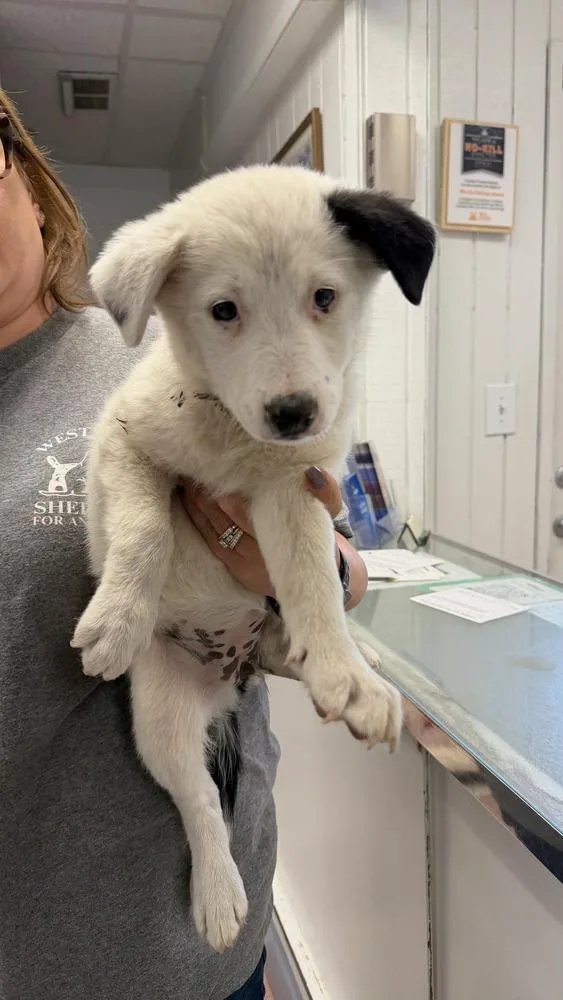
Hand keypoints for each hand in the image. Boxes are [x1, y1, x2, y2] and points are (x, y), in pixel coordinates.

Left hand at [180, 468, 367, 608]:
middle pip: (225, 516)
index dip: (230, 488)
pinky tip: (189, 498)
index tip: (219, 464)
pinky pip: (209, 540)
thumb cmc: (317, 532)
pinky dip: (197, 517)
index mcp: (282, 536)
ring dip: (197, 502)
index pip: (247, 509)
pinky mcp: (234, 567)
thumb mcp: (329, 514)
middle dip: (208, 491)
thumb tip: (313, 473)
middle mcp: (260, 552)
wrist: (313, 574)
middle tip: (197, 465)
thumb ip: (326, 493)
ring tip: (188, 478)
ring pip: (213, 526)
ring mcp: (244, 562)